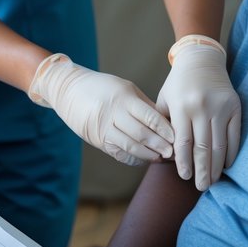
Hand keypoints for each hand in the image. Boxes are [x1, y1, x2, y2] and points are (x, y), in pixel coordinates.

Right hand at [29, 54, 174, 165]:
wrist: (69, 90)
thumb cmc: (104, 87)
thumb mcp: (125, 88)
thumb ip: (144, 105)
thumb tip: (168, 122)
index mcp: (123, 97)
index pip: (149, 116)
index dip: (164, 129)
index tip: (178, 137)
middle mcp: (113, 113)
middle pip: (141, 134)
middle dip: (160, 145)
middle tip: (174, 153)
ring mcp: (104, 128)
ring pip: (130, 146)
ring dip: (148, 154)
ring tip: (162, 157)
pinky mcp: (98, 140)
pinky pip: (119, 153)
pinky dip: (134, 158)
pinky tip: (145, 159)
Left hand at [157, 41, 241, 189]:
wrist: (201, 60)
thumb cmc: (178, 84)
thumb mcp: (165, 100)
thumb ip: (163, 125)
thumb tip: (164, 156)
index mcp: (182, 106)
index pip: (183, 142)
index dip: (185, 163)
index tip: (186, 177)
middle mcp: (202, 107)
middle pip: (203, 147)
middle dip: (202, 171)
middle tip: (201, 187)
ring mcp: (220, 107)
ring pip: (220, 145)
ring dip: (216, 166)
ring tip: (212, 181)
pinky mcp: (235, 107)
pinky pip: (234, 135)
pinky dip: (231, 153)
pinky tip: (226, 165)